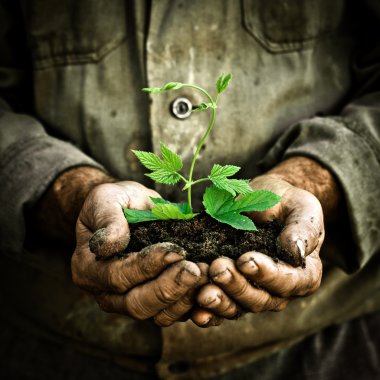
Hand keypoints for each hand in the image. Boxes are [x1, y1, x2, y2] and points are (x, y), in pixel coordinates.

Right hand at [72, 181, 204, 324]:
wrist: (126, 209)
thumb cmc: (115, 202)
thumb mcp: (105, 200)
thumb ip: (107, 219)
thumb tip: (109, 243)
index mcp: (89, 268)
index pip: (117, 276)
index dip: (146, 266)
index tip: (173, 251)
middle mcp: (106, 292)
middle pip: (137, 304)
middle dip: (169, 288)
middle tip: (195, 270)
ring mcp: (129, 301)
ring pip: (157, 316)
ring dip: (184, 299)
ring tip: (205, 275)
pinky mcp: (153, 302)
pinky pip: (173, 313)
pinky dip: (192, 304)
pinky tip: (208, 286)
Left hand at [194, 174, 323, 323]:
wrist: (263, 200)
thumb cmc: (286, 203)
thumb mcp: (302, 208)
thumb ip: (303, 229)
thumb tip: (295, 252)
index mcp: (302, 274)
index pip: (287, 282)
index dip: (267, 275)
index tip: (245, 260)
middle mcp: (279, 290)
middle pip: (259, 299)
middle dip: (237, 286)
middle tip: (218, 268)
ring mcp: (253, 292)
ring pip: (238, 308)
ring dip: (220, 301)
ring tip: (203, 291)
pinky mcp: (230, 290)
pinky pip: (220, 308)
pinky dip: (208, 313)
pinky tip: (195, 312)